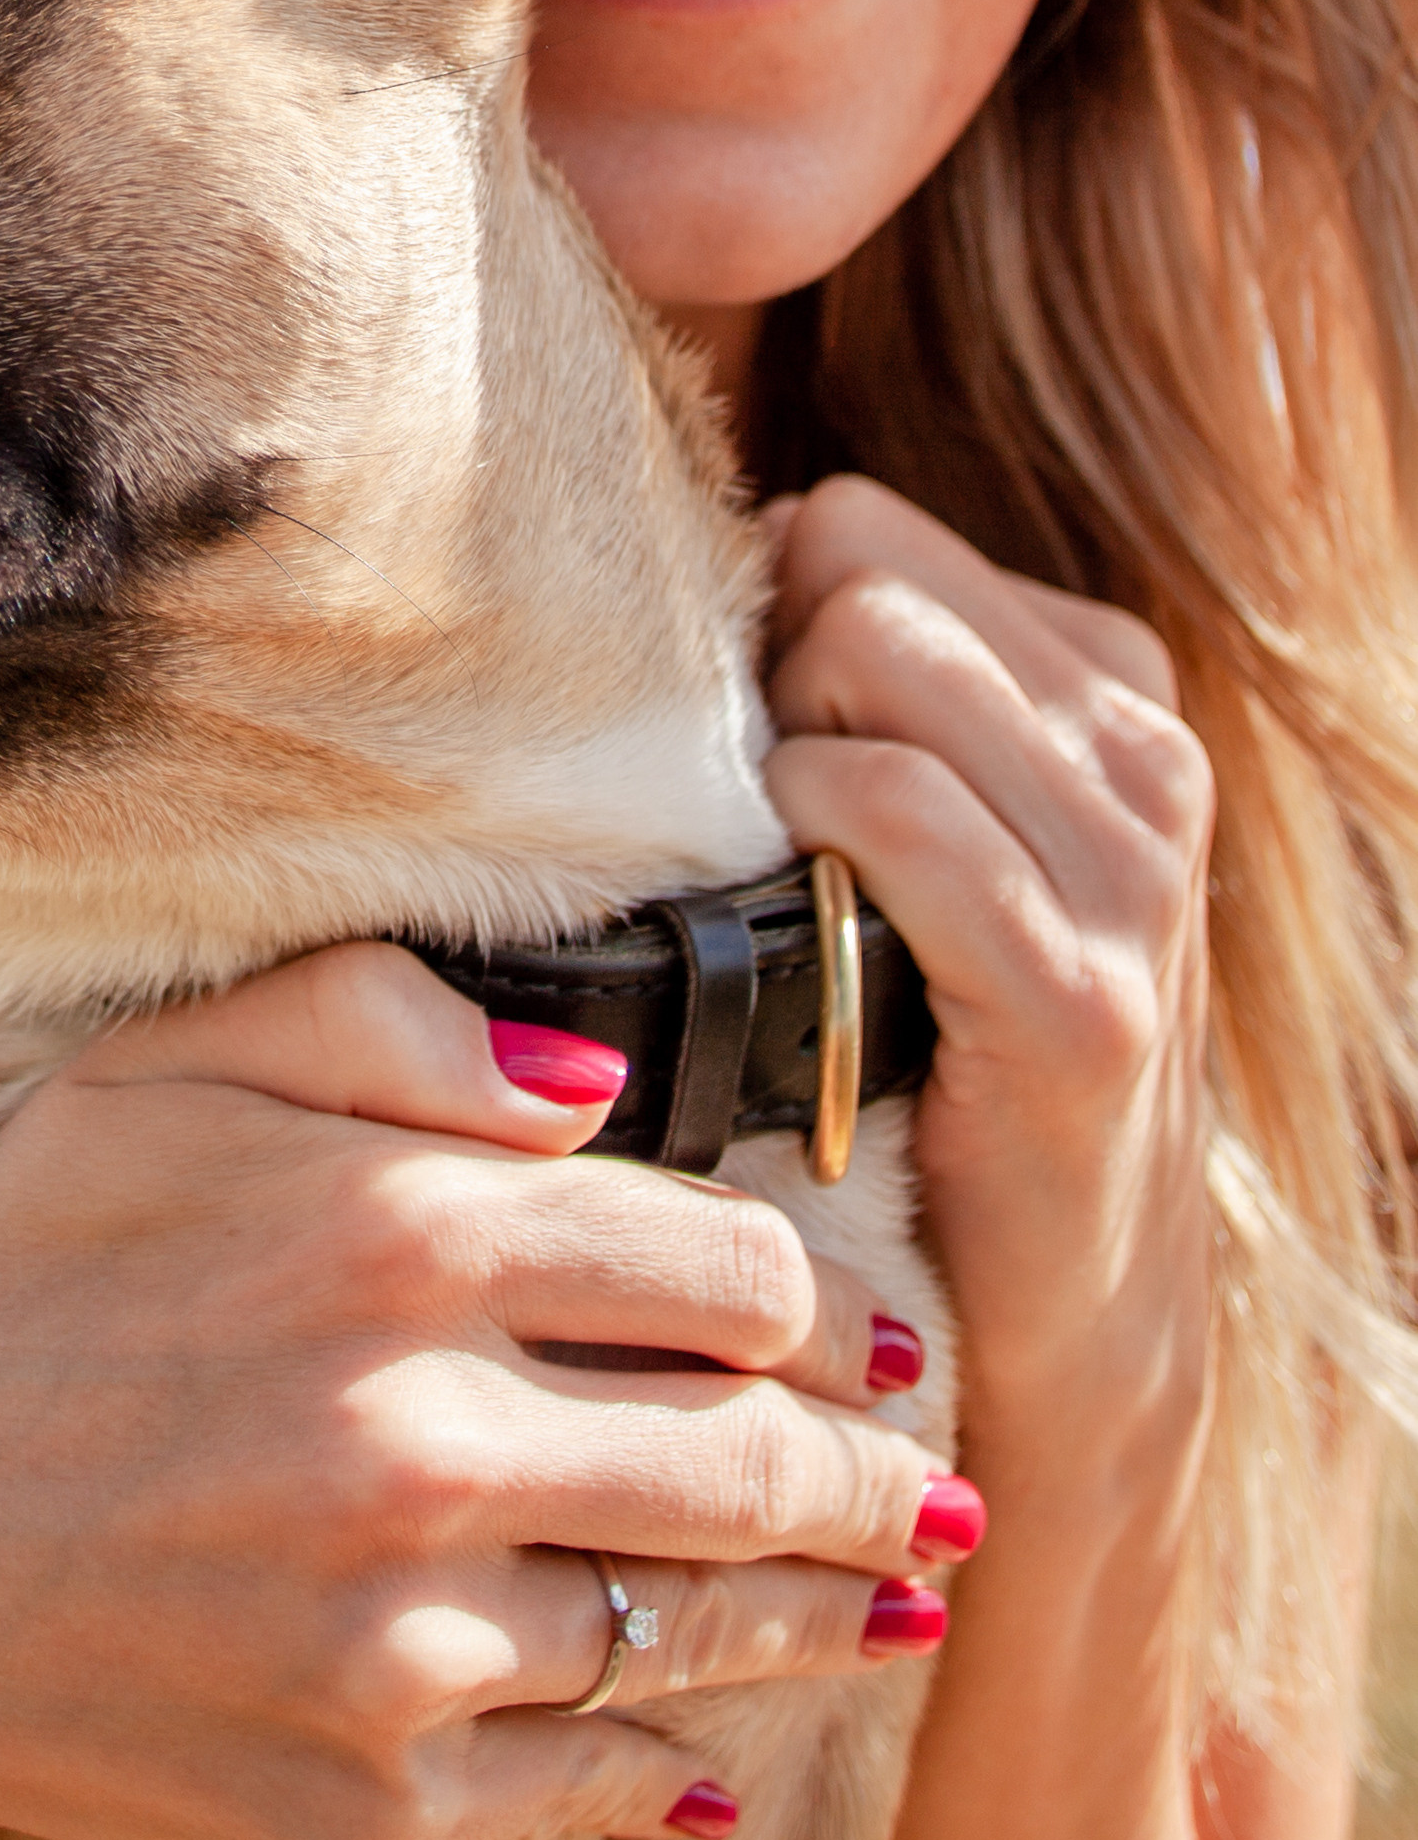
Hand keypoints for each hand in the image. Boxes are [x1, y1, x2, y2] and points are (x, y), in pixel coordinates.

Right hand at [0, 943, 965, 1839]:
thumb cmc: (3, 1290)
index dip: (815, 1298)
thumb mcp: (156, 1076)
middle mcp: (422, 1437)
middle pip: (761, 1456)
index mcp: (394, 1235)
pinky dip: (680, 1762)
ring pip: (705, 1625)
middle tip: (936, 1484)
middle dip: (880, 1475)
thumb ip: (380, 1021)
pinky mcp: (368, 1796)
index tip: (849, 1325)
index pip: (727, 1263)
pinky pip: (596, 1777)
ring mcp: (401, 1638)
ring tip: (902, 1606)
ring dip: (831, 1619)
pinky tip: (723, 1750)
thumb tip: (594, 1089)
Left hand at [762, 475, 1213, 1462]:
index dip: (763, 620)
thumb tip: (693, 565)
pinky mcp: (1080, 996)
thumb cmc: (944, 1044)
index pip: (861, 523)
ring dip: (774, 749)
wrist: (1068, 1317)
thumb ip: (864, 692)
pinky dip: (805, 831)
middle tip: (748, 813)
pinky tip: (797, 910)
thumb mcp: (944, 831)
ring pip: (869, 645)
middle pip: (855, 563)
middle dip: (761, 667)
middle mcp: (1145, 753)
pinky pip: (890, 809)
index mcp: (1112, 683)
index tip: (747, 744)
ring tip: (780, 869)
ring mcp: (1131, 872)